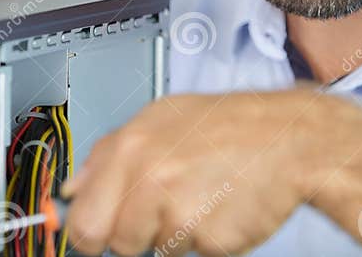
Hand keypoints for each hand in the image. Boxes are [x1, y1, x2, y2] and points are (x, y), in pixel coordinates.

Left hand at [60, 89, 330, 256]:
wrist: (290, 139)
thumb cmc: (228, 126)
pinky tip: (221, 205)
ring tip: (200, 196)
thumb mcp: (162, 118)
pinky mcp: (210, 240)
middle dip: (131, 238)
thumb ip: (109, 153)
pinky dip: (205, 238)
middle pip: (115, 244)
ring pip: (155, 250)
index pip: (83, 219)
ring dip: (173, 234)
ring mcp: (181, 212)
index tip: (101, 232)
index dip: (92, 231)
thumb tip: (71, 190)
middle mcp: (150, 179)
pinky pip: (193, 254)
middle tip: (160, 214)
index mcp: (130, 148)